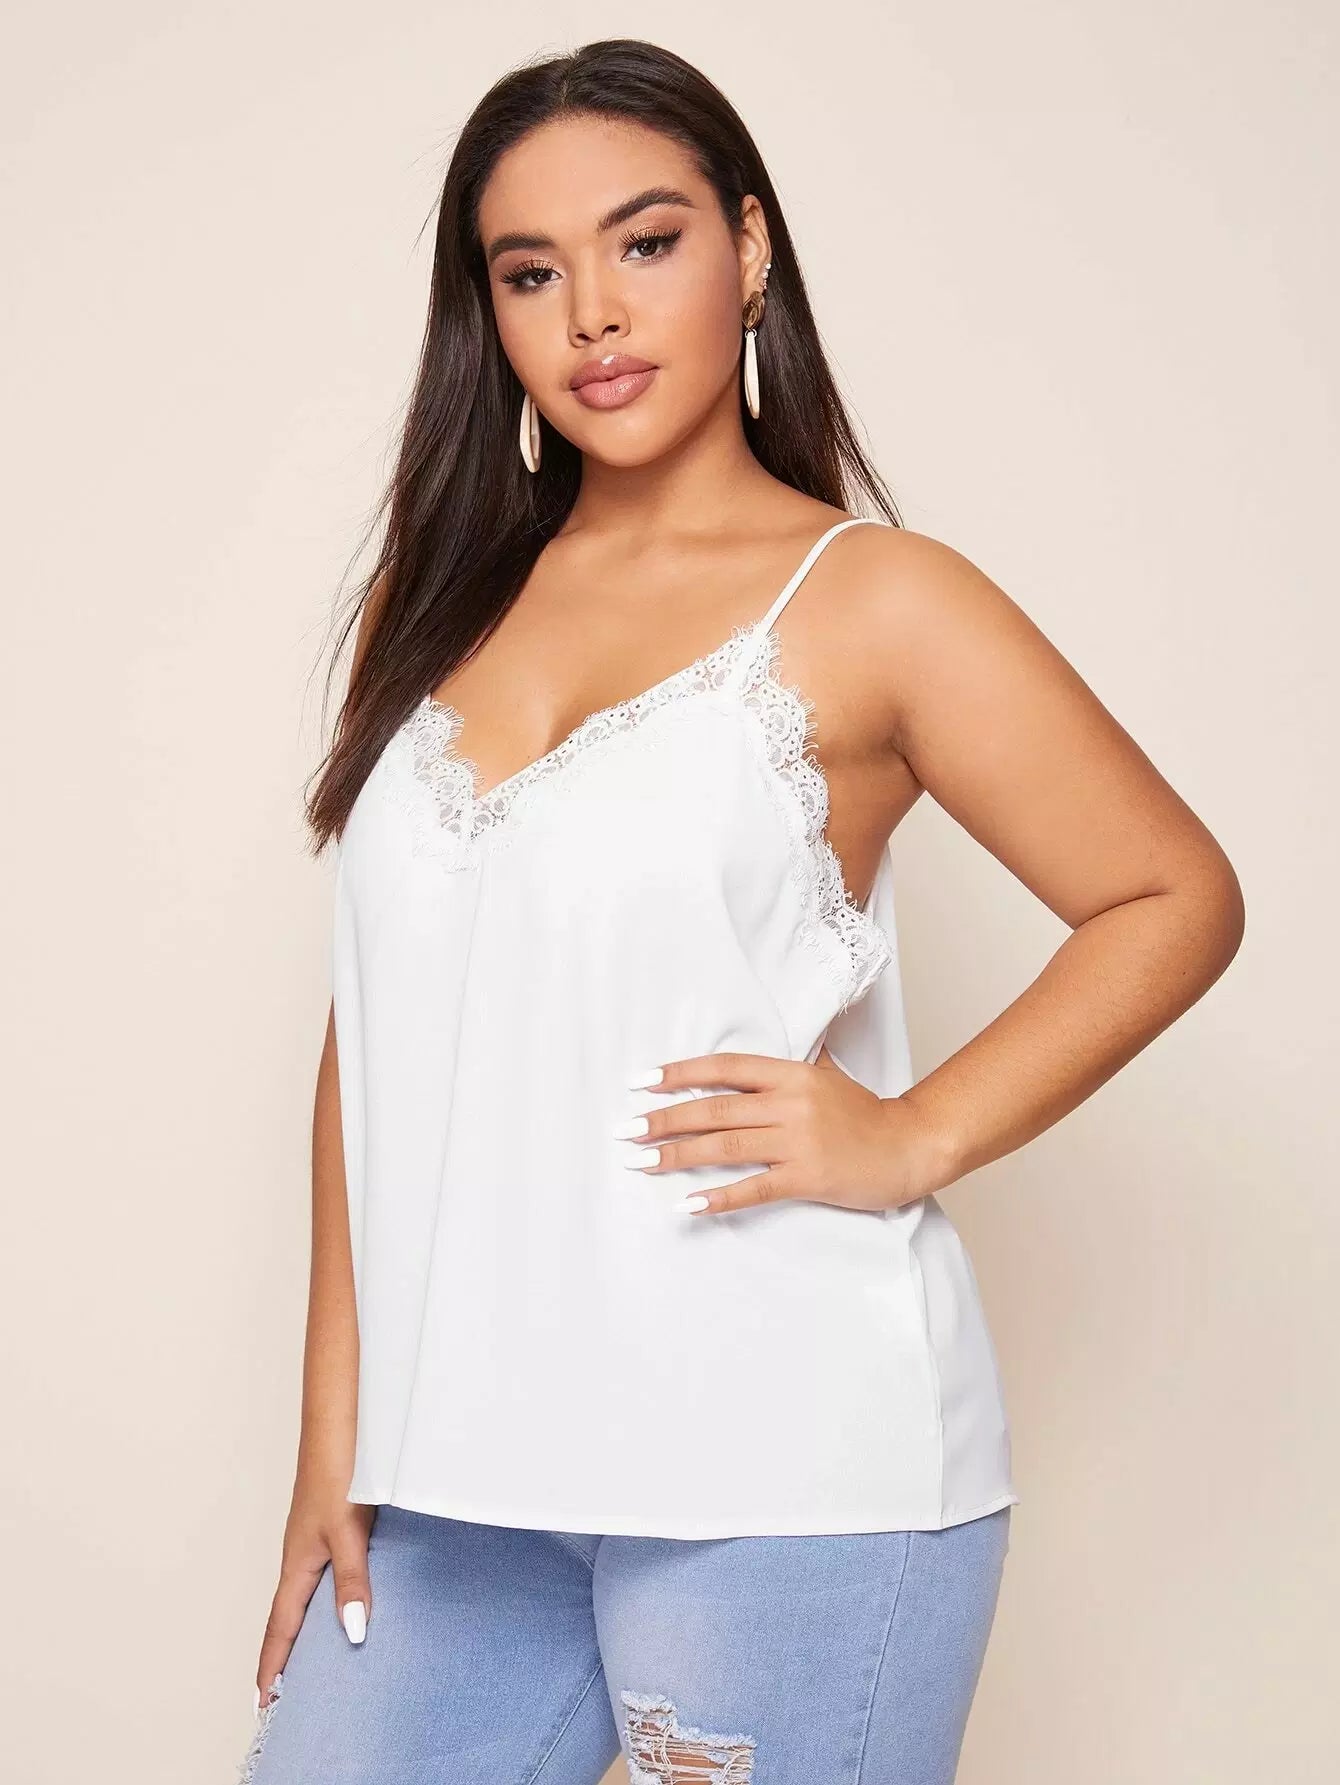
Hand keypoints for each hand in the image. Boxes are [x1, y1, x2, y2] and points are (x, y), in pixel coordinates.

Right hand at [251, 1471, 375, 1716]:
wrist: (339, 1422)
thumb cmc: (337, 1471)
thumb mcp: (348, 1531)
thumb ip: (352, 1580)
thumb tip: (351, 1633)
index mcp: (298, 1564)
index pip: (282, 1628)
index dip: (273, 1667)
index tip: (264, 1705)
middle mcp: (301, 1556)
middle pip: (289, 1616)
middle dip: (284, 1655)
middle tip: (282, 1695)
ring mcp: (314, 1539)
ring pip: (306, 1595)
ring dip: (304, 1628)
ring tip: (311, 1660)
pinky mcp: (330, 1523)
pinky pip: (323, 1573)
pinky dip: (325, 1598)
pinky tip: (343, 1598)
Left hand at [620, 1045, 955, 1215]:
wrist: (910, 1146)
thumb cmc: (867, 1113)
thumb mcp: (829, 1076)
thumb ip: (794, 1064)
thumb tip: (764, 1053)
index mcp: (791, 1074)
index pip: (724, 1068)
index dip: (679, 1073)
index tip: (641, 1082)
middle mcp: (790, 1103)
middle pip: (714, 1108)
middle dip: (663, 1119)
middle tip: (625, 1130)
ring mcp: (798, 1141)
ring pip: (725, 1146)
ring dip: (677, 1155)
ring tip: (641, 1162)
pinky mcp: (807, 1177)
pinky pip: (753, 1187)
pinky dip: (718, 1196)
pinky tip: (687, 1203)